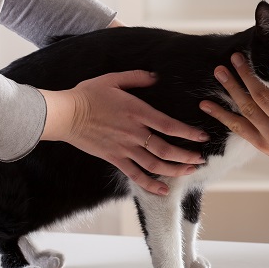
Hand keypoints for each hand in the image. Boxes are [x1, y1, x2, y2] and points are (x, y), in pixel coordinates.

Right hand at [40, 70, 207, 195]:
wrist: (65, 114)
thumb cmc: (88, 94)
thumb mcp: (113, 78)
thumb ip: (137, 77)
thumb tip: (155, 77)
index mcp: (137, 112)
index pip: (169, 126)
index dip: (188, 133)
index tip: (202, 137)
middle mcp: (134, 133)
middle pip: (166, 150)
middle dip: (187, 156)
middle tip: (200, 159)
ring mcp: (124, 148)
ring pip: (155, 165)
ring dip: (175, 170)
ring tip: (189, 171)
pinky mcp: (114, 158)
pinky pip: (135, 175)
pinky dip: (150, 185)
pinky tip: (163, 190)